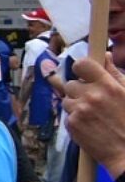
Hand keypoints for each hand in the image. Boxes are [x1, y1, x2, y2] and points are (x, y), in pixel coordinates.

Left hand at [63, 57, 124, 178]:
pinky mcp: (72, 124)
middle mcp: (91, 96)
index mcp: (107, 85)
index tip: (85, 74)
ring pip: (67, 99)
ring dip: (76, 104)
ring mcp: (79, 110)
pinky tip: (90, 125)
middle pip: (71, 83)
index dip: (81, 68)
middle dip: (79, 91)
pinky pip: (68, 114)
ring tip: (93, 115)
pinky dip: (76, 118)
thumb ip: (114, 74)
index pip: (81, 64)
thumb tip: (105, 56)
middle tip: (93, 101)